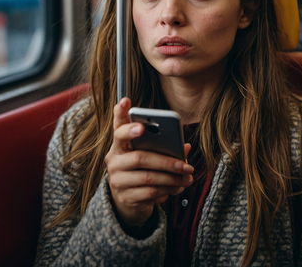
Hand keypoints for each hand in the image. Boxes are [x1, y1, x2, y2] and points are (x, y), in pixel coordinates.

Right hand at [105, 97, 193, 226]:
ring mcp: (117, 179)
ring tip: (187, 176)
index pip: (118, 126)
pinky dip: (167, 189)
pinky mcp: (124, 197)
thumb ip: (164, 146)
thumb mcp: (149, 154)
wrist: (126, 199)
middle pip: (140, 157)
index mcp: (120, 144)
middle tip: (185, 163)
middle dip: (166, 161)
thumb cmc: (141, 168)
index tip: (126, 101)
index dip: (120, 113)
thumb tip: (185, 146)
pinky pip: (150, 192)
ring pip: (148, 177)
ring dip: (172, 178)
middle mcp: (114, 160)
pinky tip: (178, 187)